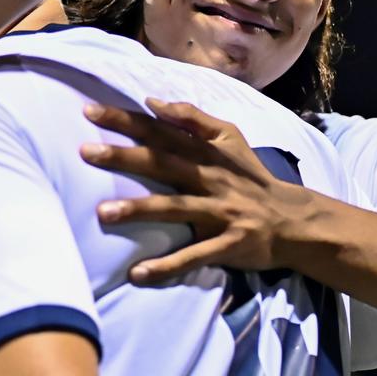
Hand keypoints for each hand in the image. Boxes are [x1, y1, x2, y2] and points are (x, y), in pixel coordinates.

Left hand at [80, 97, 313, 282]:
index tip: (90, 112)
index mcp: (207, 152)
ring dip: (138, 210)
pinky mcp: (226, 245)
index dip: (128, 120)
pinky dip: (167, 265)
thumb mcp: (230, 137)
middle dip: (124, 157)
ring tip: (102, 213)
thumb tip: (154, 102)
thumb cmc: (250, 176)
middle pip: (163, 164)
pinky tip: (137, 273)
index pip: (162, 130)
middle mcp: (210, 178)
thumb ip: (193, 118)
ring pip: (175, 208)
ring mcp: (218, 212)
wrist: (291, 219)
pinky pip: (193, 256)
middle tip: (85, 152)